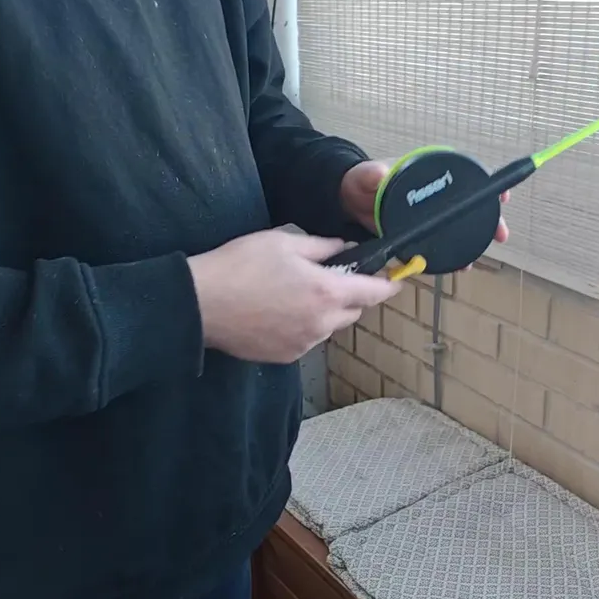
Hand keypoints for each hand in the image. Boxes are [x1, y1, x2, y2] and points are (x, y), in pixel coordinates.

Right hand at [186, 230, 400, 363]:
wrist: (201, 303)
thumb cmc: (240, 265)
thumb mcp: (285, 243)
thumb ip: (323, 247)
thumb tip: (345, 249)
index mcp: (328, 292)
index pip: (374, 292)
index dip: (389, 285)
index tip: (397, 280)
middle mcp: (322, 323)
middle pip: (353, 311)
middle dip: (349, 295)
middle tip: (328, 277)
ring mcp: (304, 343)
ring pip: (329, 327)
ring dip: (324, 312)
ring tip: (294, 294)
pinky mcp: (286, 356)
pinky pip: (307, 340)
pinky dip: (303, 326)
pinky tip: (279, 312)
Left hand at [340, 159, 510, 243]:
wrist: (347, 202)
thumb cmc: (360, 181)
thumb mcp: (365, 175)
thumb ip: (372, 174)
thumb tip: (380, 173)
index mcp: (428, 175)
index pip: (466, 176)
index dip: (486, 185)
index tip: (501, 196)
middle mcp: (435, 196)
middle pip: (470, 206)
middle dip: (489, 220)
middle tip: (500, 235)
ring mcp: (429, 216)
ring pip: (459, 227)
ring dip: (473, 243)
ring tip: (474, 260)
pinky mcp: (420, 233)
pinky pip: (441, 243)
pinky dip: (452, 255)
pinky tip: (457, 266)